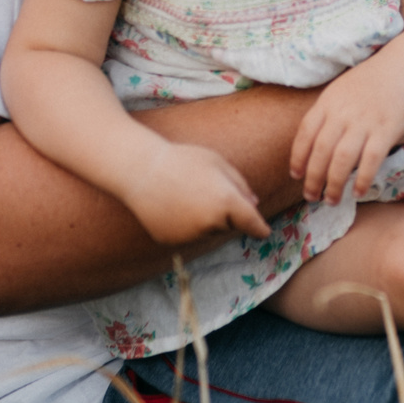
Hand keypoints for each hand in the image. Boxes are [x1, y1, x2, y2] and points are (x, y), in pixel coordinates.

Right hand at [120, 142, 272, 245]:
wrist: (139, 170)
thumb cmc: (182, 160)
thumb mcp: (217, 162)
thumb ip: (240, 184)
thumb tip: (254, 205)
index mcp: (227, 202)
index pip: (253, 224)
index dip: (260, 228)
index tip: (264, 232)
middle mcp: (211, 224)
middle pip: (228, 226)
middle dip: (224, 213)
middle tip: (202, 188)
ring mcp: (191, 236)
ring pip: (208, 232)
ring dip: (205, 220)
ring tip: (184, 194)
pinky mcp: (173, 242)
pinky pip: (187, 237)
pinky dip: (184, 226)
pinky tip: (171, 206)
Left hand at [292, 58, 403, 204]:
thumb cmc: (372, 80)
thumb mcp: (341, 89)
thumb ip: (328, 113)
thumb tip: (315, 143)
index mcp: (328, 102)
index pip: (305, 133)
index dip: (298, 157)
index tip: (296, 175)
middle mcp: (343, 113)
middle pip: (321, 151)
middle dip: (313, 178)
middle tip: (311, 196)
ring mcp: (365, 122)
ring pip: (342, 160)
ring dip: (334, 184)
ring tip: (332, 200)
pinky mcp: (387, 130)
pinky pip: (371, 160)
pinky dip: (362, 178)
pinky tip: (357, 192)